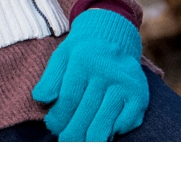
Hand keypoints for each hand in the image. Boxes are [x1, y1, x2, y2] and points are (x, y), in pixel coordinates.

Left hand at [32, 8, 147, 140]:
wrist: (112, 36)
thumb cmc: (81, 52)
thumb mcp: (61, 57)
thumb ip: (50, 79)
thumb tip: (40, 99)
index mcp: (84, 61)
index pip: (70, 98)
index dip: (60, 117)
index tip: (52, 128)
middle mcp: (108, 72)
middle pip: (87, 112)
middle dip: (73, 133)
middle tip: (65, 142)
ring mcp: (126, 85)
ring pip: (106, 121)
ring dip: (92, 138)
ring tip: (81, 144)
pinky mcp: (140, 95)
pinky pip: (126, 122)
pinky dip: (114, 132)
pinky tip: (103, 135)